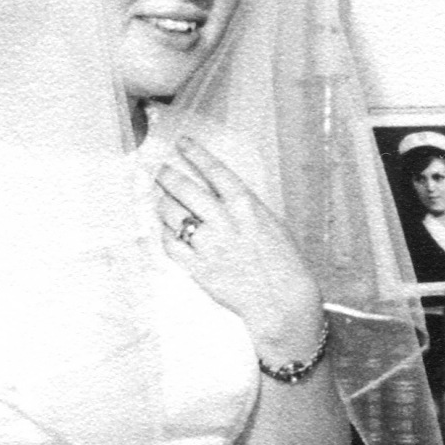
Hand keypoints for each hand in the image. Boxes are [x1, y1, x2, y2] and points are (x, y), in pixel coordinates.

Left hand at [152, 140, 323, 363]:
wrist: (282, 301)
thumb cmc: (283, 263)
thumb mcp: (270, 224)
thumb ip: (244, 208)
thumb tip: (220, 194)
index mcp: (247, 207)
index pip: (215, 171)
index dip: (195, 153)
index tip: (182, 143)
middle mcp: (225, 221)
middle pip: (185, 189)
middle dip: (168, 176)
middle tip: (161, 171)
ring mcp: (209, 244)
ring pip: (172, 214)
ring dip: (162, 203)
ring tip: (162, 200)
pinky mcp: (197, 267)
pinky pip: (170, 243)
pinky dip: (166, 234)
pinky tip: (168, 230)